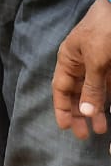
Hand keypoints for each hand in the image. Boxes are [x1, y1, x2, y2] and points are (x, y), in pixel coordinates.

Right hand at [53, 0, 110, 143]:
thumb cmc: (104, 31)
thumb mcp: (96, 60)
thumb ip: (91, 87)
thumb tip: (83, 112)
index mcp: (68, 59)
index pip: (60, 88)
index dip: (61, 108)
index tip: (65, 128)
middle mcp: (81, 63)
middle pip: (76, 93)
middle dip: (78, 114)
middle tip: (84, 135)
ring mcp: (98, 65)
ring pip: (93, 92)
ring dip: (95, 110)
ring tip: (101, 129)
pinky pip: (107, 87)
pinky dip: (107, 99)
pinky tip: (110, 111)